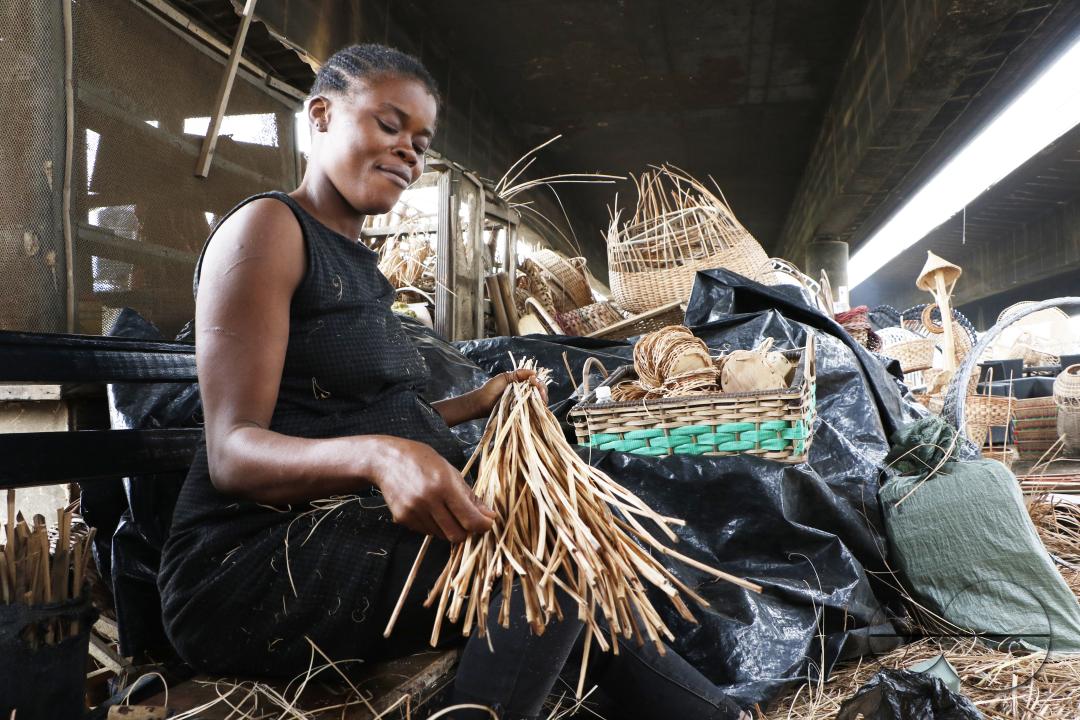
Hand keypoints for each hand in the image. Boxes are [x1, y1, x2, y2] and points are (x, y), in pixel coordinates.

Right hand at [372, 437, 495, 541]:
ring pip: (442, 536)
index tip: (488, 523)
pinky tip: (430, 509)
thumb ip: (470, 497)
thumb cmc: (422, 460)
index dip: (483, 525)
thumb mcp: (451, 472)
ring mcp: (413, 512)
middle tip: (469, 520)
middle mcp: (428, 501)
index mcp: (444, 485)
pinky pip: (427, 532)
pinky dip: (434, 526)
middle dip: (467, 531)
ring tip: (445, 509)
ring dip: (450, 528)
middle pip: (457, 535)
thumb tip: (489, 516)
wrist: (387, 459)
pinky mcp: (402, 519)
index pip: (470, 519)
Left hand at [470, 368, 547, 418]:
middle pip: (541, 392)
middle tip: (540, 389)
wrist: (481, 402)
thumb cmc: (490, 389)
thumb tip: (535, 372)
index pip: (537, 383)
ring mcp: (524, 405)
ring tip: (541, 396)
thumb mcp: (505, 377)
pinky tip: (537, 405)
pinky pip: (534, 412)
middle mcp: (525, 395)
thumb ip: (519, 374)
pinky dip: (538, 408)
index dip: (539, 382)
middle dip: (543, 389)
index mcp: (522, 385)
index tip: (533, 380)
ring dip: (543, 398)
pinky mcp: (521, 414)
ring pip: (540, 402)